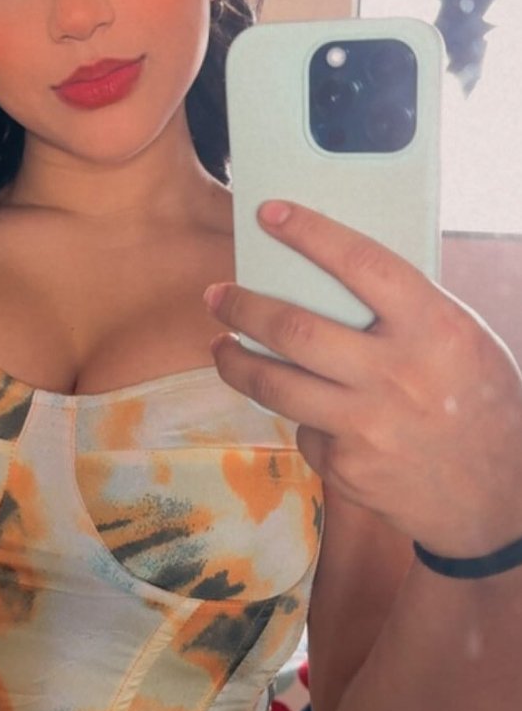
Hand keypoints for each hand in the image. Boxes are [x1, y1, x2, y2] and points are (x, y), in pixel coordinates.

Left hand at [205, 200, 521, 557]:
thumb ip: (405, 316)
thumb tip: (330, 283)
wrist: (496, 497)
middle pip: (295, 330)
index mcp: (436, 330)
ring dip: (234, 363)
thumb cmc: (478, 406)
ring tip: (220, 347)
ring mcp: (366, 426)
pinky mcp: (346, 467)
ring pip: (275, 386)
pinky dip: (302, 419)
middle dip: (243, 308)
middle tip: (217, 296)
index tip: (269, 214)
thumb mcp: (461, 344)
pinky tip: (313, 416)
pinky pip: (303, 430)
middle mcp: (396, 375)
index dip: (311, 234)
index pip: (363, 265)